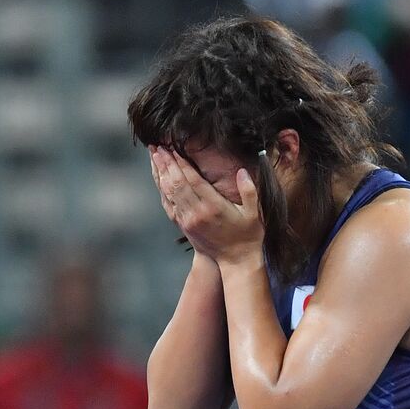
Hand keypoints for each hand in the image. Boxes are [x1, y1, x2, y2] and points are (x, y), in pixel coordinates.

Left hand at [151, 147, 263, 264]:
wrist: (235, 261)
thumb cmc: (248, 235)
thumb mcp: (255, 213)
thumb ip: (249, 190)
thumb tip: (242, 171)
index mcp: (214, 207)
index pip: (193, 181)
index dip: (181, 164)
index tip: (173, 149)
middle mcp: (196, 213)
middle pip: (176, 184)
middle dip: (166, 164)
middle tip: (158, 147)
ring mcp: (187, 220)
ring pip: (169, 192)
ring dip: (160, 173)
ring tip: (154, 156)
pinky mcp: (182, 224)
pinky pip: (168, 203)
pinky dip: (161, 188)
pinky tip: (159, 176)